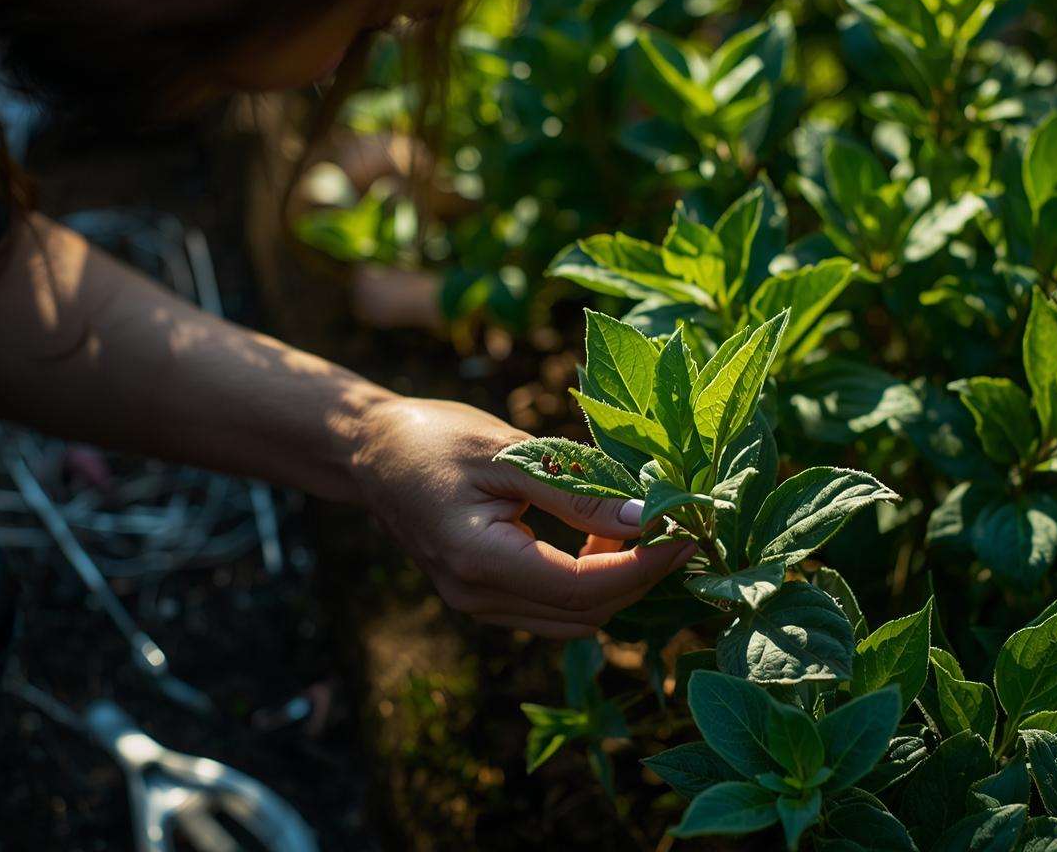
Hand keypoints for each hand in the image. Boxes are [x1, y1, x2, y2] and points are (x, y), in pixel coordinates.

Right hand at [347, 396, 694, 637]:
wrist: (370, 451)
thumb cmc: (435, 437)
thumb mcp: (509, 452)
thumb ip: (578, 492)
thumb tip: (648, 520)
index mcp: (478, 559)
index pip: (584, 586)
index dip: (645, 565)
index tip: (687, 532)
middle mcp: (477, 597)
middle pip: (586, 612)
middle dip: (641, 575)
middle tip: (676, 525)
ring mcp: (478, 606)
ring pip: (574, 619)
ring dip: (617, 582)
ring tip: (637, 527)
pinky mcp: (484, 599)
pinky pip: (553, 609)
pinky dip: (589, 582)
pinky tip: (601, 537)